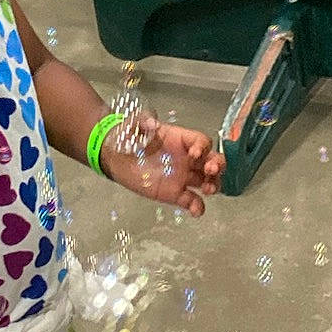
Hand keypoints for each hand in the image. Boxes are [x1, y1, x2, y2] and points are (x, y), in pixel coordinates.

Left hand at [102, 117, 224, 215]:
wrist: (114, 157)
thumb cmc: (128, 137)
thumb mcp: (134, 124)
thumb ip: (142, 121)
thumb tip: (151, 123)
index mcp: (180, 140)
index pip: (200, 141)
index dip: (202, 146)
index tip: (195, 154)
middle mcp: (186, 158)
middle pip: (212, 160)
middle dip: (217, 165)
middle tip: (211, 171)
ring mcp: (182, 177)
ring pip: (208, 181)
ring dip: (213, 185)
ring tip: (207, 189)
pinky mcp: (174, 194)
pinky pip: (191, 201)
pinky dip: (197, 207)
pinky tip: (196, 210)